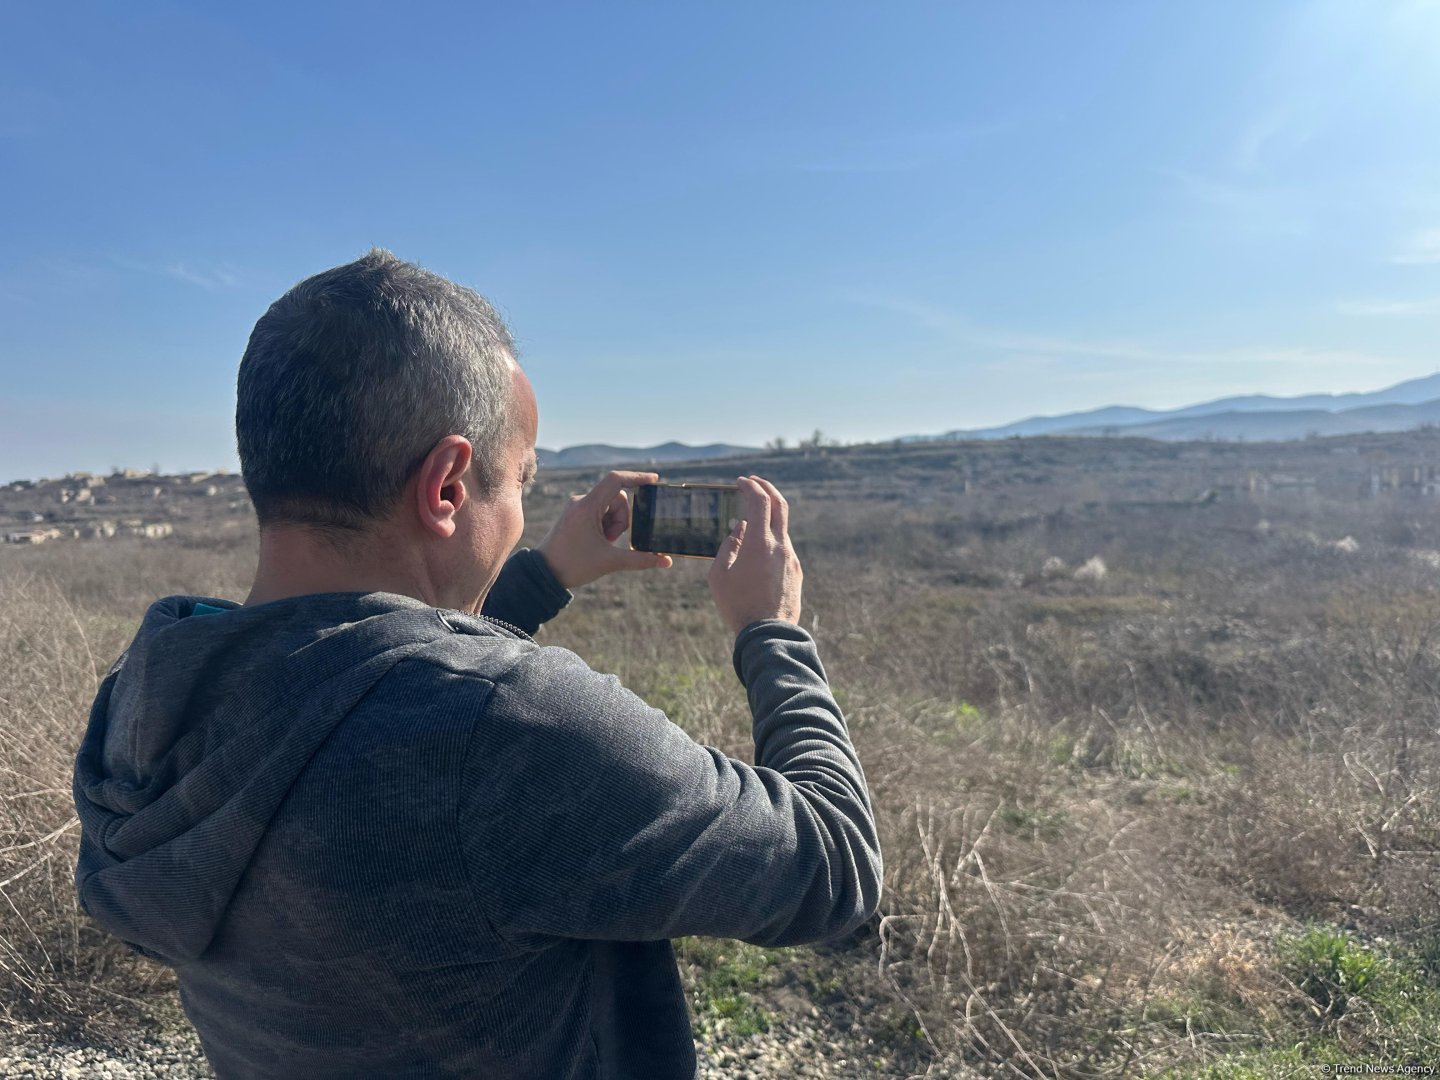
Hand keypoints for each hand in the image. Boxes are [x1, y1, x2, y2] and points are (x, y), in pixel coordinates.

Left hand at [535, 470, 672, 589]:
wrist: (543, 574)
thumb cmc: (573, 565)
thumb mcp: (610, 562)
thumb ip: (640, 559)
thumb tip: (667, 561)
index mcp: (588, 506)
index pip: (616, 480)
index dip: (638, 477)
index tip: (655, 480)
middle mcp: (581, 501)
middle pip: (618, 498)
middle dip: (622, 519)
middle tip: (611, 540)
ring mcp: (578, 507)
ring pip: (610, 506)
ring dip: (614, 524)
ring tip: (603, 543)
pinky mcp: (576, 515)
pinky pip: (600, 512)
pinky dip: (606, 525)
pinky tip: (598, 542)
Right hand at [707, 475, 802, 634]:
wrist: (768, 635)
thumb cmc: (737, 606)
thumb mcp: (719, 575)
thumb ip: (728, 546)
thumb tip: (740, 529)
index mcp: (760, 543)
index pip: (760, 501)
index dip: (750, 487)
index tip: (741, 482)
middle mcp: (781, 546)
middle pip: (780, 504)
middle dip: (766, 488)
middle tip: (754, 482)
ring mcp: (791, 559)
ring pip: (782, 528)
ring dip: (768, 518)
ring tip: (749, 523)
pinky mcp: (796, 572)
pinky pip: (783, 548)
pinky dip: (771, 540)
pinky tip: (758, 551)